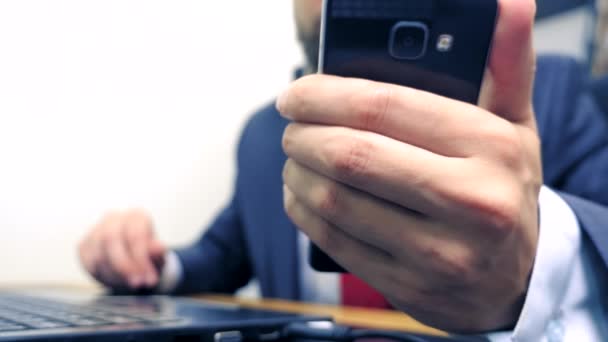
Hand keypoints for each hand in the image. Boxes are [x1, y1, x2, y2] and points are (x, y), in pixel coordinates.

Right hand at [78, 209, 165, 289]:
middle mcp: (114, 218)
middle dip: (124, 266)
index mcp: (137, 216)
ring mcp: (96, 230)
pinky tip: (115, 279)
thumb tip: (159, 248)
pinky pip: (88, 262)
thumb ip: (158, 253)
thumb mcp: (158, 258)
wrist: (134, 263)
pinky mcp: (84, 244)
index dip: (141, 259)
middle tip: (137, 284)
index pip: (134, 235)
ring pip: (98, 252)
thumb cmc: (149, 257)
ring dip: (114, 273)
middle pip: (111, 239)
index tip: (149, 279)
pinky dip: (102, 275)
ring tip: (129, 283)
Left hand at [278, 0, 539, 332]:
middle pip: (351, 156)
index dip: (324, 95)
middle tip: (292, 126)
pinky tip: (302, 195)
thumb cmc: (503, 189)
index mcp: (491, 148)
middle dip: (303, 135)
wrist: (516, 276)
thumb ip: (507, 64)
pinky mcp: (409, 286)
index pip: (385, 107)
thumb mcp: (514, 125)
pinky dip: (304, 213)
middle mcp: (470, 203)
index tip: (295, 94)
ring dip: (297, 173)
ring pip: (335, 201)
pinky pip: (335, 242)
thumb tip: (510, 3)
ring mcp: (439, 253)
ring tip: (295, 158)